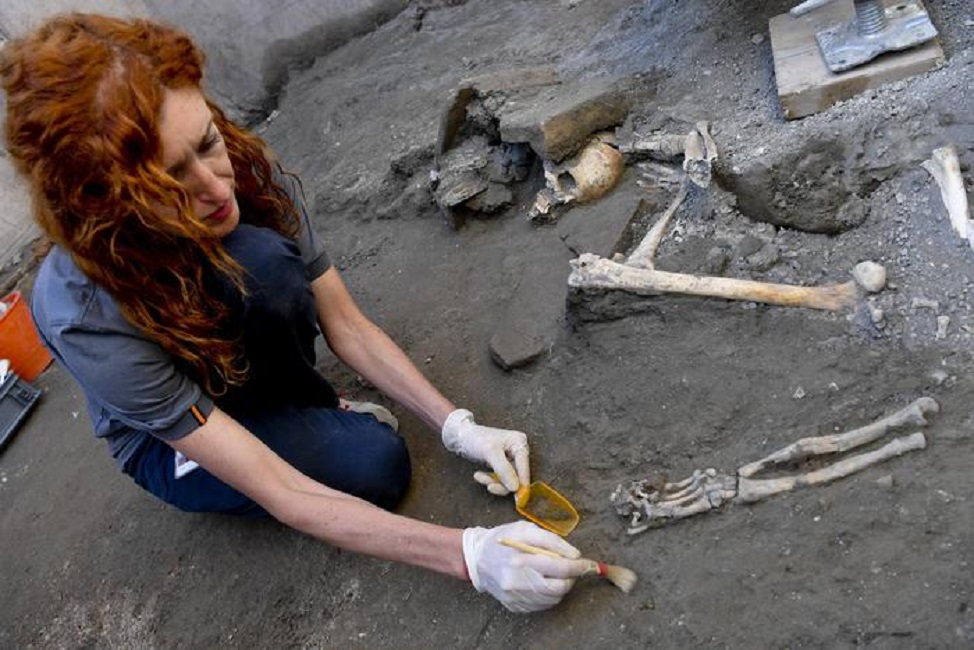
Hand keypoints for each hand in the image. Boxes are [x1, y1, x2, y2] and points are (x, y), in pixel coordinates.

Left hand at [441, 409, 529, 493]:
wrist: (461, 436)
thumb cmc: (476, 439)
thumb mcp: (490, 453)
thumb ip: (504, 470)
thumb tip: (515, 488)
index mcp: (519, 443)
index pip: (524, 468)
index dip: (521, 484)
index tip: (517, 499)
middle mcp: (518, 450)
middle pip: (516, 476)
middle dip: (501, 482)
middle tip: (488, 486)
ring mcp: (510, 458)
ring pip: (507, 479)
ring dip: (493, 481)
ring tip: (479, 476)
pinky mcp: (502, 464)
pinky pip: (500, 478)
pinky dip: (490, 479)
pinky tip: (479, 475)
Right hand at [462, 521, 590, 612]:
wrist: (477, 558)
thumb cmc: (503, 539)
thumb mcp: (525, 528)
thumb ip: (551, 540)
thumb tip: (574, 555)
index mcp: (519, 559)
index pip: (559, 567)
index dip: (577, 566)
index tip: (586, 563)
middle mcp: (516, 582)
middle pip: (558, 587)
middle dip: (570, 578)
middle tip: (570, 568)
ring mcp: (515, 596)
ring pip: (552, 598)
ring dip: (560, 586)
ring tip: (555, 573)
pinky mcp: (514, 605)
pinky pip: (541, 605)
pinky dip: (549, 594)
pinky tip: (543, 581)